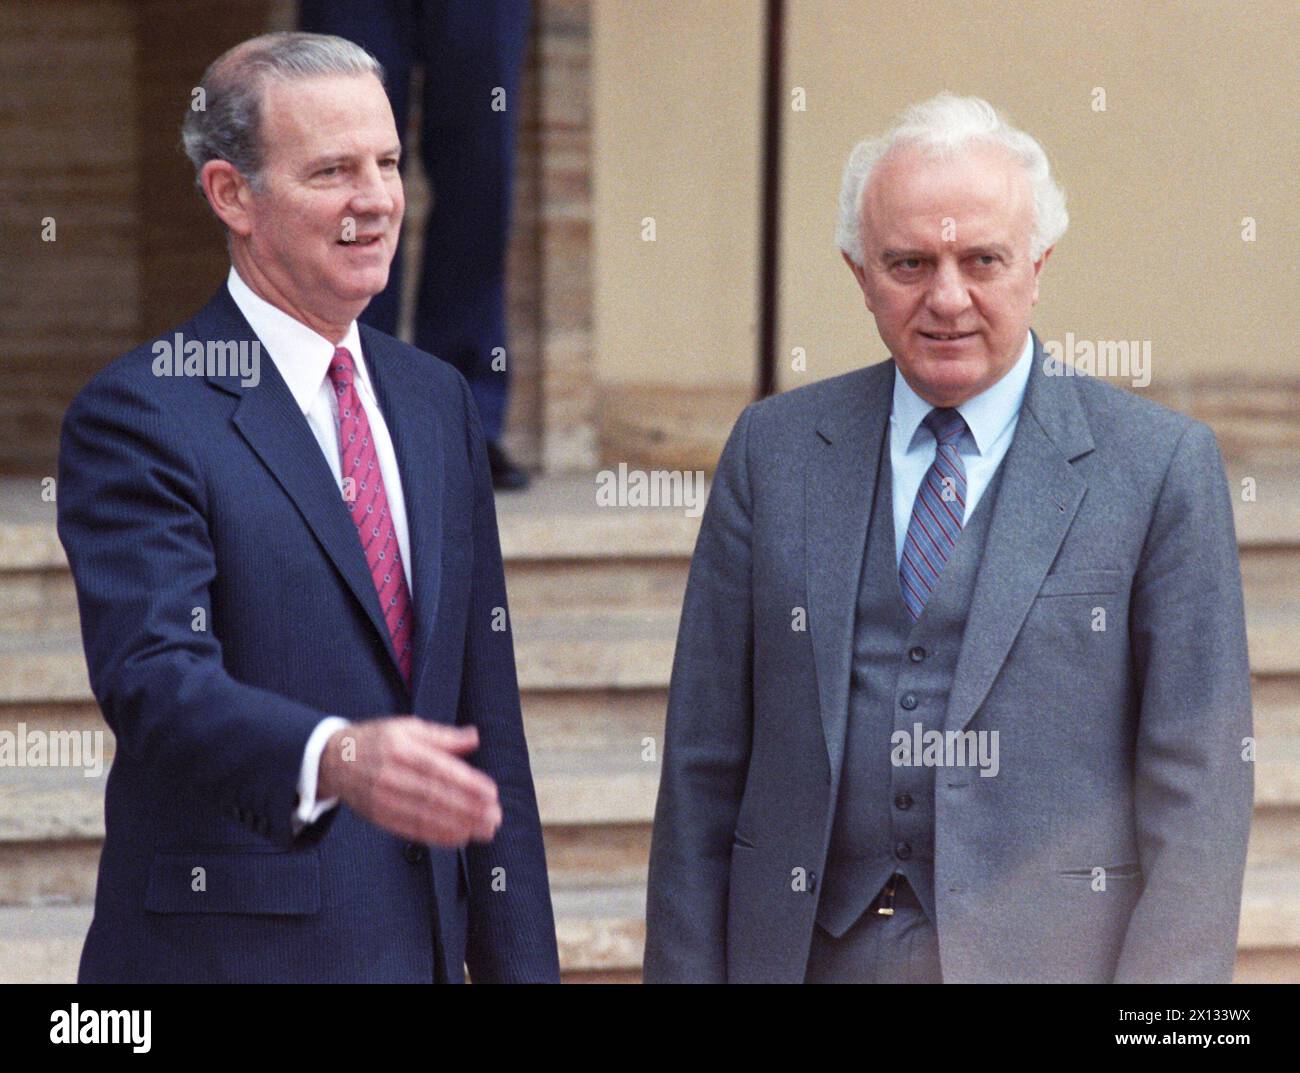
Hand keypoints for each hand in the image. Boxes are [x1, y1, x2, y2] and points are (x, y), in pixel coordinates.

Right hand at [318, 717, 501, 846]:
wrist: (334, 760)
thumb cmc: (377, 740)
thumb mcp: (407, 727)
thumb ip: (443, 736)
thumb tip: (474, 737)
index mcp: (400, 748)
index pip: (438, 769)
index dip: (466, 783)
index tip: (491, 792)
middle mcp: (390, 775)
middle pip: (434, 796)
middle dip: (468, 809)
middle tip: (494, 817)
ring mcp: (382, 799)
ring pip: (424, 816)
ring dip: (458, 825)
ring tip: (484, 830)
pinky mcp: (379, 816)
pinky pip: (411, 829)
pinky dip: (437, 835)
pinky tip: (459, 837)